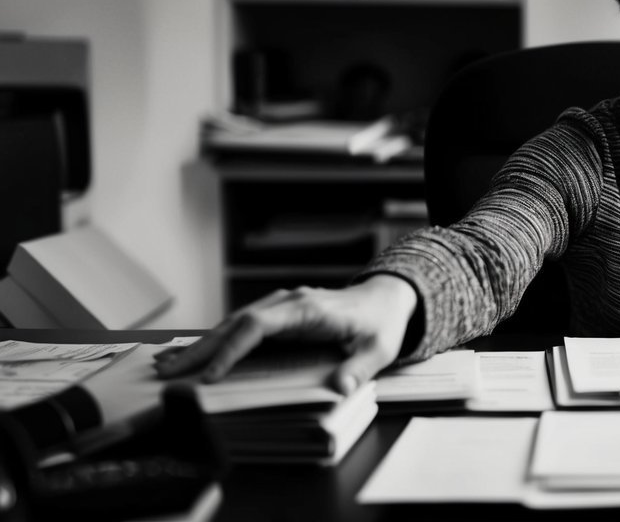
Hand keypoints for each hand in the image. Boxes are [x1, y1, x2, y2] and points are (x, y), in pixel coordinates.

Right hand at [153, 275, 418, 394]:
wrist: (385, 298)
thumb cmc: (380, 324)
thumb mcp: (379, 349)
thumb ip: (359, 368)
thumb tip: (340, 388)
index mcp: (308, 309)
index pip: (258, 326)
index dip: (232, 349)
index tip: (210, 375)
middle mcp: (287, 303)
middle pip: (235, 323)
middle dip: (201, 348)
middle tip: (167, 373)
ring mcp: (280, 306)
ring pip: (232, 323)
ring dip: (202, 345)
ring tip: (167, 367)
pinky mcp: (277, 314)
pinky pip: (240, 327)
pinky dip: (216, 341)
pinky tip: (193, 355)